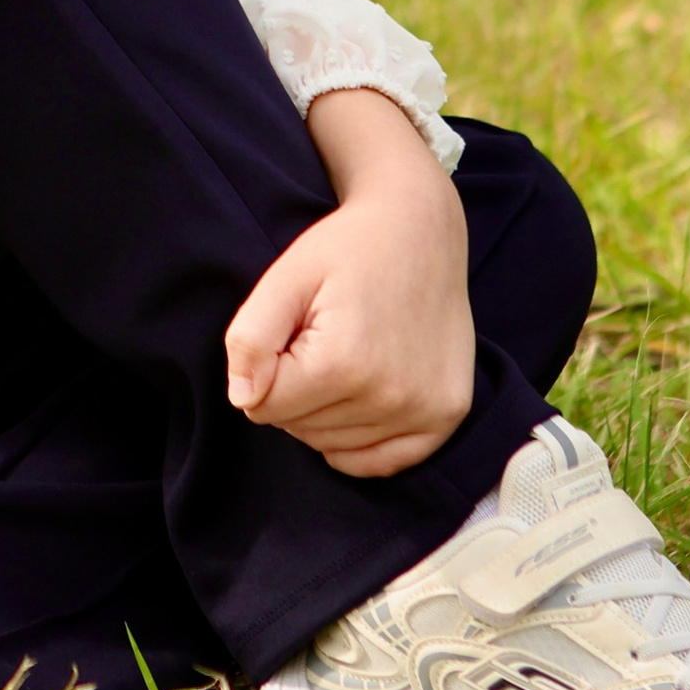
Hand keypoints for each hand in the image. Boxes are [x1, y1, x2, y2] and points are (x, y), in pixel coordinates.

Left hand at [223, 92, 473, 477]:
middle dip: (295, 389)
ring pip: (335, 446)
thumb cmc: (348, 248)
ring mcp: (426, 410)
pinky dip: (360, 440)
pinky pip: (384, 462)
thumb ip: (251, 337)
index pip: (263, 406)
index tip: (288, 331)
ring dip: (326, 410)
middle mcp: (390, 396)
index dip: (264, 368)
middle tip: (319, 336)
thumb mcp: (286, 276)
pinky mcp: (447, 416)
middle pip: (299, 429)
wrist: (421, 228)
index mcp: (345, 362)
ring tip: (347, 353)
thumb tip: (242, 398)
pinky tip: (360, 395)